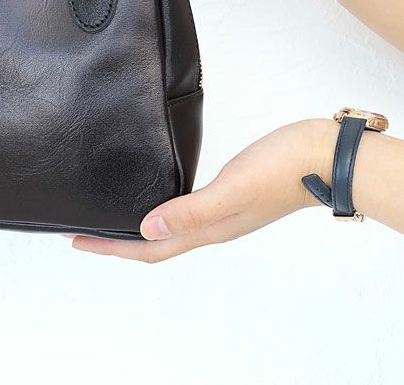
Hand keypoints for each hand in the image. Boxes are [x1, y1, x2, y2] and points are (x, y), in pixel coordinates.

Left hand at [69, 118, 338, 262]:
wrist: (326, 155)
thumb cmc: (283, 169)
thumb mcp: (233, 188)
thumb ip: (192, 210)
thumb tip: (146, 228)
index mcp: (210, 230)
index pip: (150, 248)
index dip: (112, 248)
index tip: (78, 241)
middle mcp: (213, 225)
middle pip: (155, 243)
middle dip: (118, 241)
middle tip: (86, 232)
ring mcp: (223, 211)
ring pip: (170, 227)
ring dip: (139, 226)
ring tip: (114, 216)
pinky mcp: (231, 192)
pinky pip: (186, 208)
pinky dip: (163, 206)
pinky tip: (159, 192)